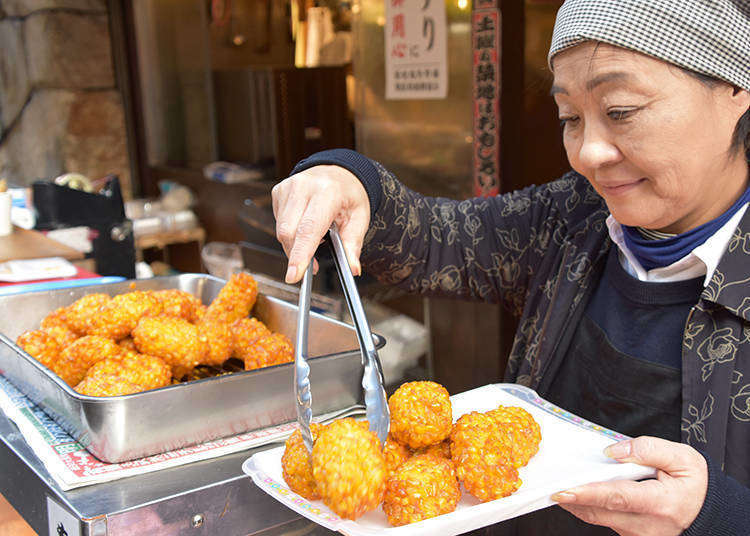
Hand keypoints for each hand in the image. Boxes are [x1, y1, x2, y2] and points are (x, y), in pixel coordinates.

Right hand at [272, 165, 369, 282]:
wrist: (339, 171)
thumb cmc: (349, 195)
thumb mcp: (360, 218)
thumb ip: (353, 244)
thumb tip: (352, 268)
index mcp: (327, 192)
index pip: (308, 229)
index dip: (300, 255)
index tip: (294, 275)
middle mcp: (304, 186)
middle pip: (289, 232)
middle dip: (297, 255)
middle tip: (312, 265)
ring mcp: (288, 187)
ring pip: (281, 231)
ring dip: (295, 244)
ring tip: (315, 237)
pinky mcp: (278, 191)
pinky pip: (279, 223)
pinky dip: (291, 232)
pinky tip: (304, 224)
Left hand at [551, 436, 707, 535]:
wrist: (708, 510)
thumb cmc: (694, 482)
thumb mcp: (681, 457)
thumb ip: (647, 449)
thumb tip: (612, 453)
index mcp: (661, 504)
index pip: (617, 498)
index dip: (588, 493)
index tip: (563, 490)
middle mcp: (648, 526)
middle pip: (600, 512)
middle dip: (572, 498)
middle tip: (548, 483)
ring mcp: (638, 535)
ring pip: (598, 518)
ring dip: (577, 501)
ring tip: (559, 482)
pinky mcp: (631, 535)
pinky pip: (603, 520)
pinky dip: (589, 505)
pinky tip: (579, 490)